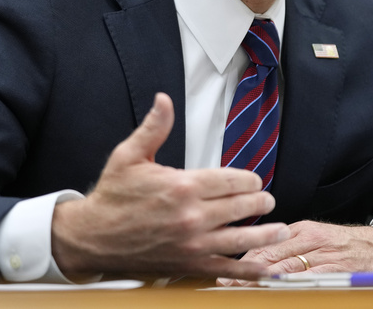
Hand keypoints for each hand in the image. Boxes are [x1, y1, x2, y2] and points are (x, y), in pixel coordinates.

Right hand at [50, 92, 288, 278]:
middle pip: (241, 207)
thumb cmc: (111, 197)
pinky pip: (227, 269)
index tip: (254, 181)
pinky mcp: (189, 265)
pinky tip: (266, 268)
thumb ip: (154, 128)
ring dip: (266, 233)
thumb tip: (164, 100)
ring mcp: (193, 244)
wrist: (92, 238)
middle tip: (268, 201)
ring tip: (281, 227)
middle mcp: (192, 216)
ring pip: (241, 238)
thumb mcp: (129, 156)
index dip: (248, 180)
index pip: (231, 180)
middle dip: (259, 202)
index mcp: (182, 186)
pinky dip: (250, 271)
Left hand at [220, 219, 372, 283]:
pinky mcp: (339, 274)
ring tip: (245, 293)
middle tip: (228, 287)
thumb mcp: (315, 235)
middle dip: (249, 276)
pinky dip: (293, 291)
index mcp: (304, 231)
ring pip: (289, 274)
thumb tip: (255, 258)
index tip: (226, 274)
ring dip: (265, 285)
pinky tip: (280, 295)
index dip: (244, 262)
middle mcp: (313, 242)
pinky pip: (312, 284)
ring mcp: (326, 259)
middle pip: (274, 261)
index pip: (267, 246)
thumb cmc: (344, 244)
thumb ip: (289, 245)